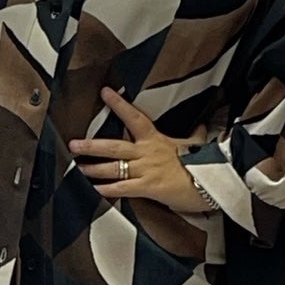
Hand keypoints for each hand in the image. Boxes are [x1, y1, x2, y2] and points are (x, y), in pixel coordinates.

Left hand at [69, 88, 211, 213]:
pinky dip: (106, 190)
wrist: (212, 183)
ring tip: (77, 168)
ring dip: (93, 169)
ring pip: (114, 168)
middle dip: (92, 146)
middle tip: (73, 144)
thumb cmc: (204, 164)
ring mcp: (146, 170)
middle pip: (114, 146)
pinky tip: (93, 191)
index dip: (119, 104)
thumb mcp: (196, 145)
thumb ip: (195, 135)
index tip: (105, 92)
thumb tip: (204, 125)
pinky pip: (122, 189)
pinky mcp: (148, 188)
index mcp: (156, 139)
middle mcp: (147, 153)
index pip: (135, 117)